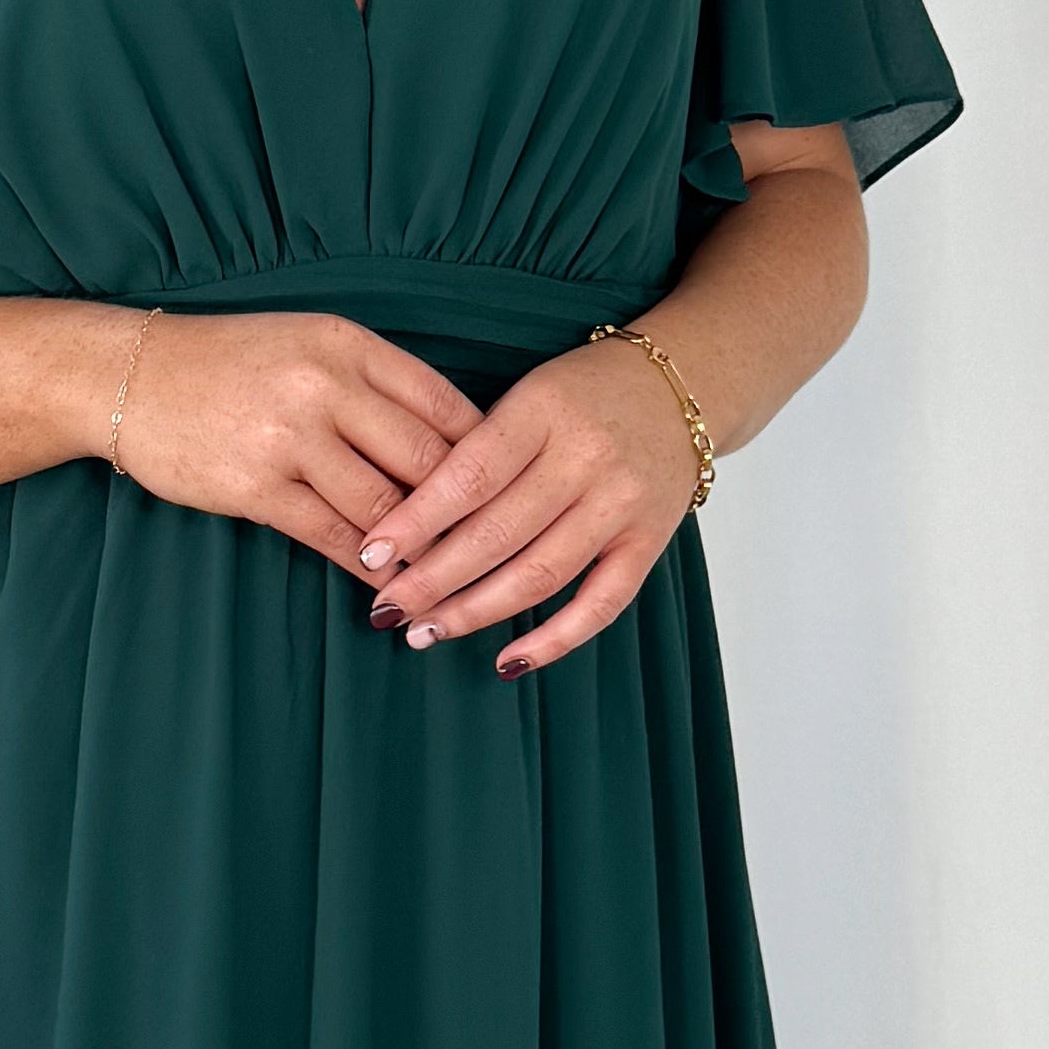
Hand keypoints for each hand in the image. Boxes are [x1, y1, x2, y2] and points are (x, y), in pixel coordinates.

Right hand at [111, 307, 480, 570]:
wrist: (131, 376)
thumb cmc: (228, 364)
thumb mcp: (308, 346)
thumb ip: (372, 385)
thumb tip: (447, 445)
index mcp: (348, 344)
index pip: (443, 404)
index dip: (486, 455)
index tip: (511, 492)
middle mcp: (326, 385)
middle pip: (425, 459)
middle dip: (465, 512)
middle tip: (496, 549)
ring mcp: (290, 436)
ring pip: (385, 505)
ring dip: (421, 550)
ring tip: (450, 580)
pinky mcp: (257, 486)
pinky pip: (333, 535)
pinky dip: (369, 568)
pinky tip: (390, 588)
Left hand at [359, 335, 701, 673]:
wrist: (679, 388)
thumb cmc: (582, 393)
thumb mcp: (526, 396)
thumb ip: (476, 451)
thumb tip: (406, 527)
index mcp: (543, 411)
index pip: (468, 476)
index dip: (415, 521)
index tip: (369, 555)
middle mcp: (587, 458)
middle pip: (497, 533)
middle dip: (432, 580)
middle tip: (387, 609)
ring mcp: (623, 503)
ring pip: (540, 573)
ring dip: (476, 612)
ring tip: (425, 632)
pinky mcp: (650, 541)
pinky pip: (602, 604)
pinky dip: (555, 639)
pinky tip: (509, 660)